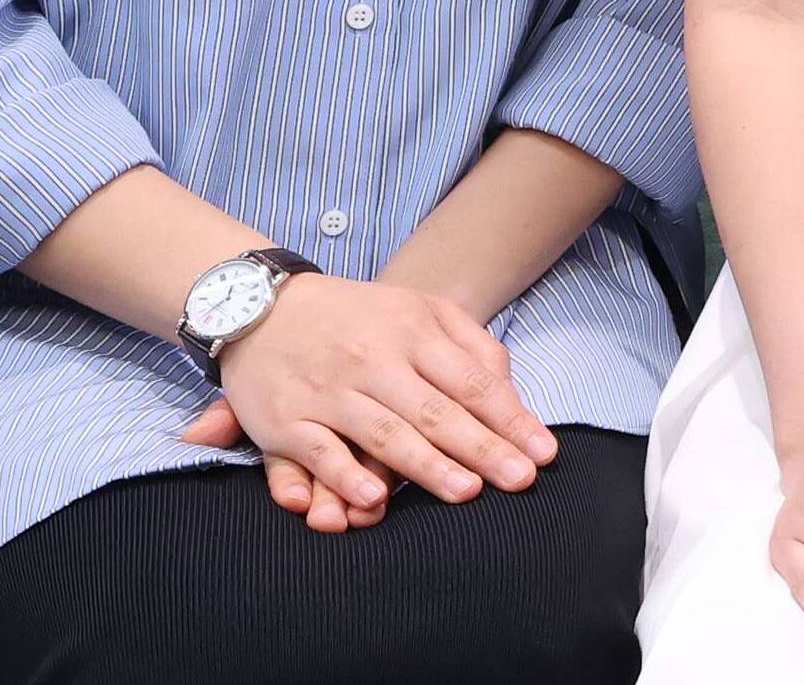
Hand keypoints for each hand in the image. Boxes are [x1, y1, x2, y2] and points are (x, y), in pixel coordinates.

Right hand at [202, 273, 555, 519]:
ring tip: (467, 492)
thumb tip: (509, 390)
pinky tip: (374, 498)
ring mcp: (330, 391)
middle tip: (522, 480)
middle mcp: (375, 361)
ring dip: (427, 467)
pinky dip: (345, 475)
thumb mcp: (420, 309)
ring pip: (385, 433)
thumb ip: (469, 344)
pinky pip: (320, 451)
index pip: (472, 382)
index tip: (543, 453)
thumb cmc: (358, 316)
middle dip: (483, 448)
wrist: (260, 305)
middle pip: (437, 412)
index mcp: (413, 332)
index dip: (510, 419)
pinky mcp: (286, 419)